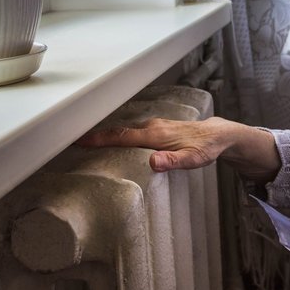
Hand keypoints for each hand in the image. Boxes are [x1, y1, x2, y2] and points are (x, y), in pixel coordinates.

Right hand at [77, 116, 279, 180]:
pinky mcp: (157, 129)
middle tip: (69, 142)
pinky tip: (112, 143)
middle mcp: (151, 127)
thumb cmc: (206, 148)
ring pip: (124, 131)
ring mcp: (154, 127)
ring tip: (83, 144)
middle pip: (117, 132)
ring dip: (105, 136)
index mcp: (154, 135)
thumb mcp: (193, 160)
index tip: (76, 140)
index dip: (98, 139)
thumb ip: (173, 161)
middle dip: (94, 136)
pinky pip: (132, 132)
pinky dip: (118, 136)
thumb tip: (152, 162)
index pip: (120, 137)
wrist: (220, 134)